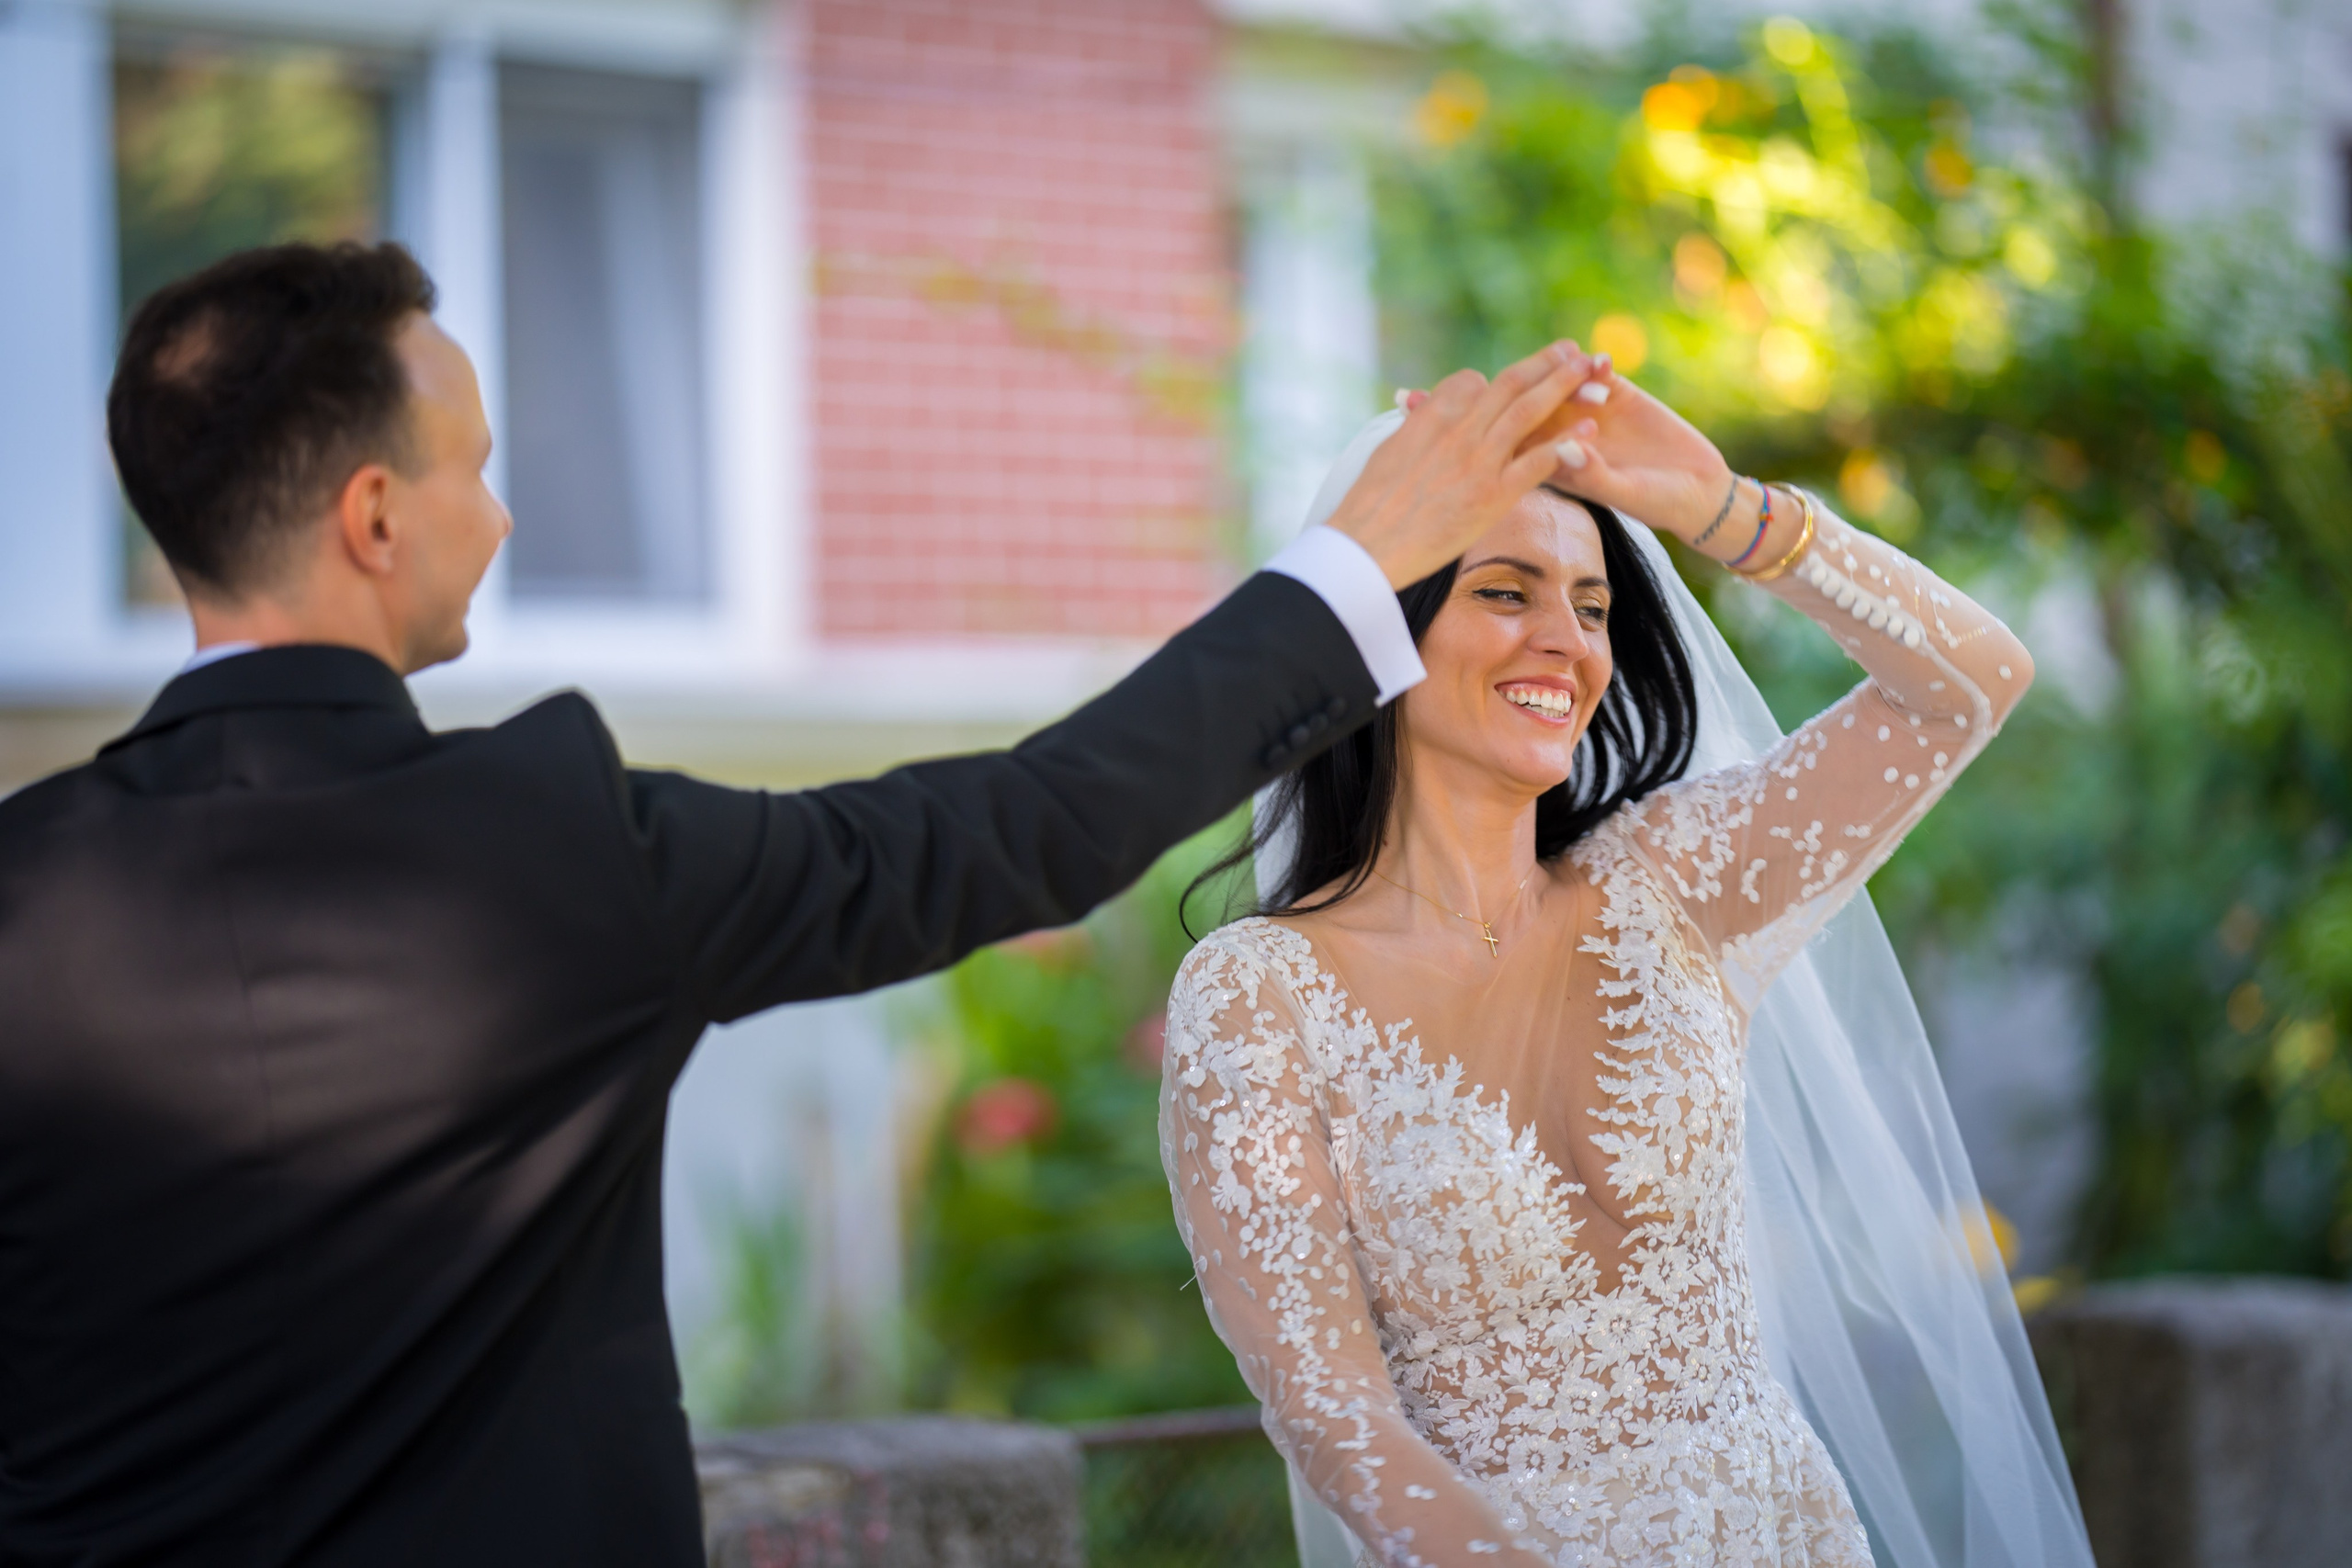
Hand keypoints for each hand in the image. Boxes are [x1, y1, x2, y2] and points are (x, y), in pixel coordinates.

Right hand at [1321, 343, 1603, 587]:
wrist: (1366, 547)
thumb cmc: (1366, 509)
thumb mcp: (1385, 454)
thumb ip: (1412, 429)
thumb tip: (1416, 413)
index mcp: (1429, 417)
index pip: (1471, 381)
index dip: (1494, 381)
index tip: (1513, 382)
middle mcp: (1457, 430)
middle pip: (1509, 384)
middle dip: (1544, 364)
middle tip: (1571, 350)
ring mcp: (1478, 461)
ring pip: (1529, 412)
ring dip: (1564, 387)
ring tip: (1591, 371)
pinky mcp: (1493, 495)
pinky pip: (1537, 461)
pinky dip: (1566, 443)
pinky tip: (1589, 432)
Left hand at [1515, 368, 1740, 548]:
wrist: (1697, 487)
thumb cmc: (1654, 502)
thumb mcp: (1623, 492)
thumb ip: (1592, 473)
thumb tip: (1564, 449)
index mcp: (1554, 464)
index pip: (1519, 439)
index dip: (1518, 423)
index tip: (1532, 417)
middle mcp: (1565, 434)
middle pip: (1534, 403)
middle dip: (1540, 387)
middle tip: (1556, 383)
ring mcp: (1589, 411)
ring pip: (1561, 381)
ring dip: (1566, 372)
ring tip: (1586, 375)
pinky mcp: (1617, 393)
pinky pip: (1596, 372)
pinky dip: (1595, 364)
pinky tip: (1604, 363)